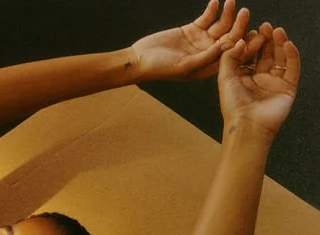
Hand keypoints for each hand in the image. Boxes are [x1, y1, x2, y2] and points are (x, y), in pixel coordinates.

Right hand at [131, 0, 249, 80]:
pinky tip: (216, 2)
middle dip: (239, 25)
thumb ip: (208, 56)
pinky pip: (207, 18)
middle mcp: (209, 54)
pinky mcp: (192, 30)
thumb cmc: (160, 68)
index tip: (255, 34)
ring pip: (221, 26)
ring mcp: (201, 41)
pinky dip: (212, 10)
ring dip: (227, 14)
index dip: (247, 45)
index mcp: (210, 67)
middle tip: (244, 12)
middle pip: (231, 38)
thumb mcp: (186, 65)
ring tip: (230, 2)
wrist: (140, 59)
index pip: (234, 55)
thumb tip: (231, 45)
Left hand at [218, 23, 299, 136]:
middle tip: (265, 27)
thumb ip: (229, 58)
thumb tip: (240, 41)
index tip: (250, 32)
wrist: (248, 125)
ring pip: (279, 59)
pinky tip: (288, 44)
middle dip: (266, 41)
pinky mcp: (287, 88)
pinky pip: (292, 69)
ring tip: (277, 31)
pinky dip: (292, 56)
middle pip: (265, 55)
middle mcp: (258, 80)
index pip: (249, 56)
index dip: (250, 44)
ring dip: (279, 44)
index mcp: (242, 78)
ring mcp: (274, 83)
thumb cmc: (233, 105)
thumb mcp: (225, 78)